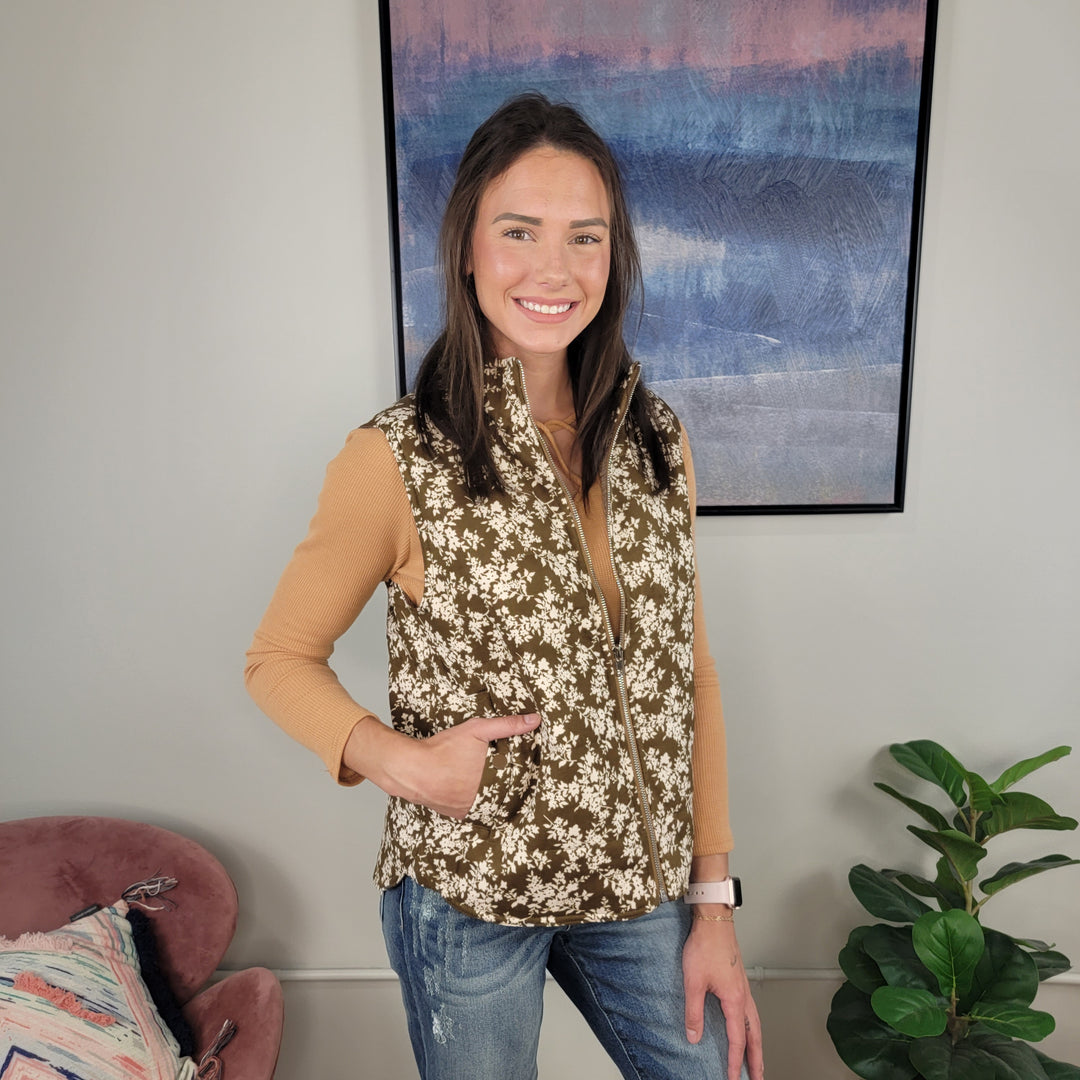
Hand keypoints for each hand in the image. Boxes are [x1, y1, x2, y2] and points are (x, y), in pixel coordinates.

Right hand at [408, 712, 540, 817]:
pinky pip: (473, 810)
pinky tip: (471, 791)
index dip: (522, 774)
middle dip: (506, 784)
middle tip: (504, 773)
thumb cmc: (443, 749)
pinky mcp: (458, 815)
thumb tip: (534, 720)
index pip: (519, 781)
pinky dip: (475, 801)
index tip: (525, 769)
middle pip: (504, 793)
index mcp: (495, 780)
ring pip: (490, 803)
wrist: (412, 769)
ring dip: (492, 795)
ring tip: (487, 782)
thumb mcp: (476, 730)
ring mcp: (471, 809)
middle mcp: (485, 798)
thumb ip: (506, 725)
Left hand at [683, 915, 762, 1079]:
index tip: (732, 1078)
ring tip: (757, 1060)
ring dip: (757, 1045)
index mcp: (734, 1000)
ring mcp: (744, 988)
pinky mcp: (739, 981)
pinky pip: (751, 1011)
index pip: (737, 1039)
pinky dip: (753, 1027)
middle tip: (758, 1078)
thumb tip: (694, 1036)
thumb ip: (694, 1012)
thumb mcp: (694, 981)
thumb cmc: (705, 946)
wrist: (714, 921)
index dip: (735, 1062)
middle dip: (756, 1059)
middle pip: (754, 1036)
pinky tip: (747, 1027)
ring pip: (755, 1024)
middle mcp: (743, 996)